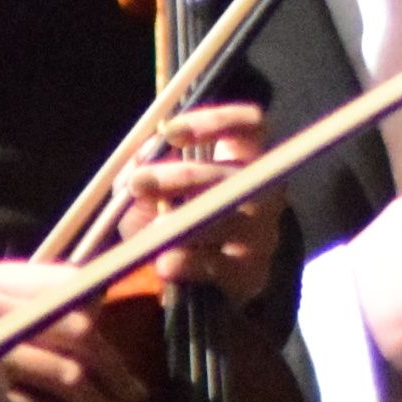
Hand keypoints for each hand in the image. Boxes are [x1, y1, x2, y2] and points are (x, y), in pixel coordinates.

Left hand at [121, 98, 279, 301]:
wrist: (209, 279)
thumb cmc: (180, 216)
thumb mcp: (158, 187)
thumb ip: (145, 167)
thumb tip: (137, 160)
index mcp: (246, 159)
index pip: (250, 126)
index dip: (216, 122)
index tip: (171, 132)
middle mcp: (264, 192)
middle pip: (234, 175)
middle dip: (182, 176)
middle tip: (139, 183)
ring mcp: (262, 234)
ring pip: (229, 222)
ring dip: (186, 222)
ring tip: (154, 232)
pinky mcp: (251, 274)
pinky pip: (222, 265)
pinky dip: (190, 263)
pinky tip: (166, 263)